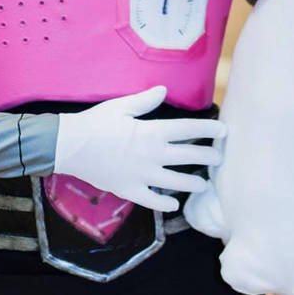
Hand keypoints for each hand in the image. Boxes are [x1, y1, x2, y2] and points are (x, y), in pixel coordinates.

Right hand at [54, 84, 227, 213]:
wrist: (69, 147)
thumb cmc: (94, 123)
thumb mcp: (121, 107)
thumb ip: (145, 101)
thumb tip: (163, 90)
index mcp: (152, 132)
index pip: (190, 130)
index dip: (209, 130)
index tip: (224, 131)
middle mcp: (153, 155)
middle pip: (190, 156)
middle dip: (208, 157)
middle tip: (219, 159)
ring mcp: (143, 175)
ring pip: (177, 181)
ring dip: (194, 183)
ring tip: (204, 184)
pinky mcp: (130, 190)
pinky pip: (153, 201)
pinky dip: (165, 203)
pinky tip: (174, 204)